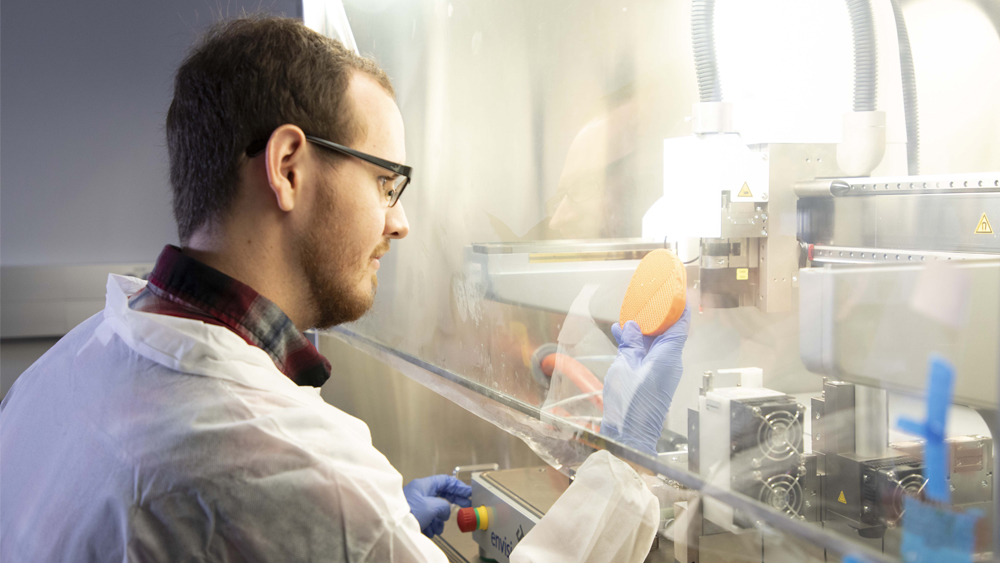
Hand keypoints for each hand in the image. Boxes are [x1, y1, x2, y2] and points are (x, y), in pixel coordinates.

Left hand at [403, 475, 471, 536]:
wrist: (393, 527)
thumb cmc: (409, 513)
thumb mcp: (433, 506)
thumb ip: (444, 506)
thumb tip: (446, 511)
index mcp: (423, 485)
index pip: (445, 481)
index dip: (458, 486)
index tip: (468, 492)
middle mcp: (419, 492)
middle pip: (441, 494)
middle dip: (451, 503)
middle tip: (465, 506)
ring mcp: (416, 503)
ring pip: (435, 509)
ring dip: (439, 519)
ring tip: (438, 527)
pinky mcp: (413, 514)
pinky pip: (427, 518)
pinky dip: (432, 524)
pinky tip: (430, 531)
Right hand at [600, 305, 690, 453]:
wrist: (628, 434)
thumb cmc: (631, 405)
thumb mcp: (625, 366)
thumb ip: (630, 344)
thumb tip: (632, 327)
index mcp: (668, 356)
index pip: (680, 325)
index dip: (680, 307)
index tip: (677, 292)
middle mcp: (669, 362)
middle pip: (668, 332)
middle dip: (658, 315)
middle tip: (647, 300)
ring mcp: (661, 371)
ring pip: (656, 343)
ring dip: (643, 330)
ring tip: (628, 317)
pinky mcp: (651, 379)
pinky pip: (647, 355)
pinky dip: (636, 344)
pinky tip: (621, 335)